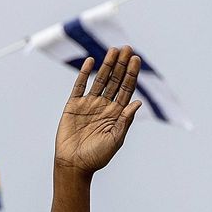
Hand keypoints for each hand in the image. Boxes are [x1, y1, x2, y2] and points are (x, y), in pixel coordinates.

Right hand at [54, 46, 142, 173]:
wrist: (74, 164)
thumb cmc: (96, 157)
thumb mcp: (115, 139)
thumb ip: (125, 121)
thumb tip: (138, 103)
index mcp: (117, 115)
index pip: (126, 90)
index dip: (131, 74)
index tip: (136, 59)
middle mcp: (104, 106)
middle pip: (115, 81)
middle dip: (121, 65)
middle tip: (127, 48)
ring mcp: (89, 104)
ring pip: (100, 80)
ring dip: (107, 65)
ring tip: (113, 50)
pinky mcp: (73, 105)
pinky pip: (79, 86)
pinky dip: (84, 74)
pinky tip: (91, 62)